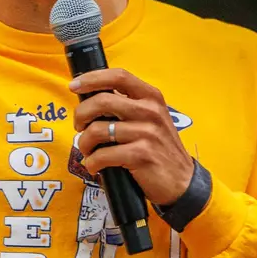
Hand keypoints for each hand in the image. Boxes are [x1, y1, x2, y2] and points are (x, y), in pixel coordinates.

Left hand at [71, 68, 194, 205]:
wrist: (182, 180)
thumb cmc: (159, 149)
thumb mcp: (150, 119)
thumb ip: (127, 106)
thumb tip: (91, 100)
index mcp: (151, 97)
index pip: (118, 76)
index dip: (92, 79)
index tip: (75, 86)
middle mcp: (150, 111)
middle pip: (102, 101)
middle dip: (81, 114)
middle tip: (79, 126)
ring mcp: (146, 133)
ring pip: (97, 130)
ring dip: (84, 143)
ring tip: (88, 151)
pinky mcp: (141, 155)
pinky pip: (102, 155)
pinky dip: (92, 163)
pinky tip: (95, 166)